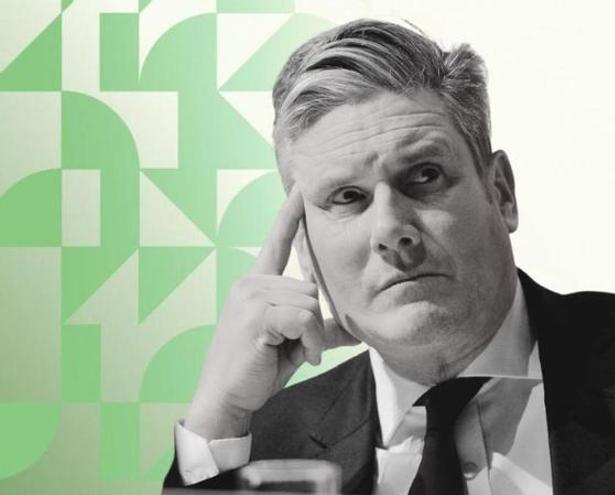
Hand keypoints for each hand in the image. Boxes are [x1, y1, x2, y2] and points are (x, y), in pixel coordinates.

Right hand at [185, 187, 356, 439]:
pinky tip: (302, 357)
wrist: (227, 398)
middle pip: (311, 287)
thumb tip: (354, 330)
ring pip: (310, 302)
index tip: (300, 189)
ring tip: (299, 353)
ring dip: (314, 335)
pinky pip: (305, 318)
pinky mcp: (256, 315)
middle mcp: (250, 283)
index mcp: (257, 284)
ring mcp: (250, 296)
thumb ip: (320, 328)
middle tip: (302, 348)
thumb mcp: (295, 344)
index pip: (276, 241)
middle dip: (315, 323)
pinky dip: (311, 341)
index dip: (289, 215)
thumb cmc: (258, 370)